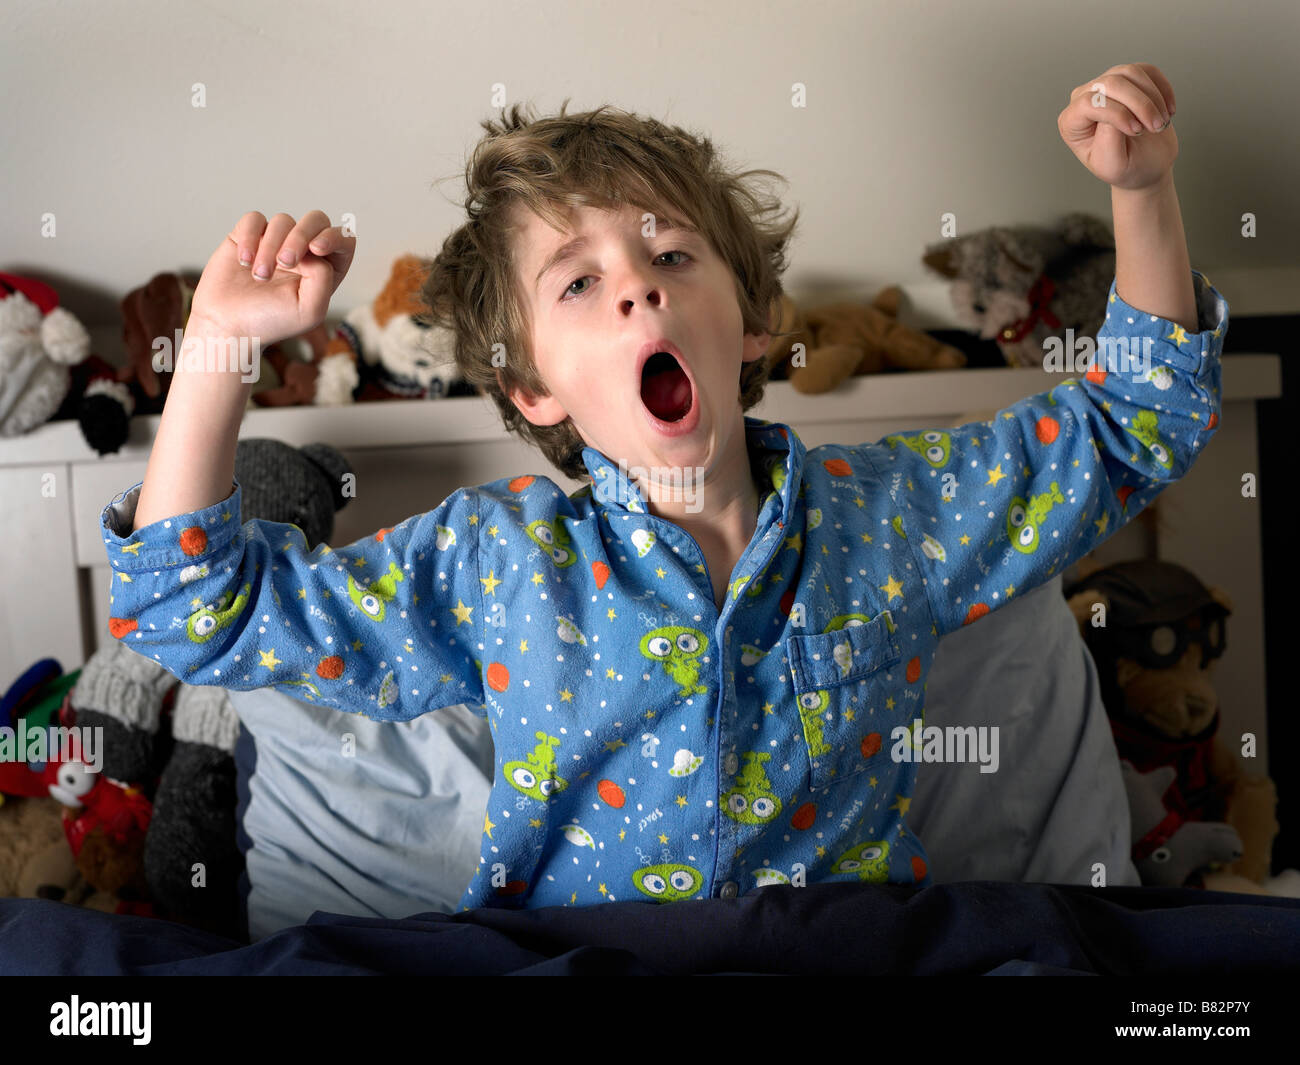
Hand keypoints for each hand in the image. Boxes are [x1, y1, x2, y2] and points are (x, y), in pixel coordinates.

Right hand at [188, 211, 356, 344]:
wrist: (229, 324)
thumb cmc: (271, 321)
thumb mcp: (310, 309)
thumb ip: (323, 277)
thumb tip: (312, 249)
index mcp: (325, 269)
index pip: (344, 239)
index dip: (334, 237)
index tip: (316, 249)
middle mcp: (303, 251)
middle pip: (316, 219)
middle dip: (301, 236)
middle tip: (285, 262)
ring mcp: (276, 240)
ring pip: (283, 221)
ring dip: (270, 248)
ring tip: (259, 276)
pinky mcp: (249, 235)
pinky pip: (254, 219)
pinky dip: (249, 238)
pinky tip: (244, 262)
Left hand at [1058, 63, 1177, 190]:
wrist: (1145, 165)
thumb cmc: (1125, 168)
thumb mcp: (1112, 163)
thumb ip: (1108, 138)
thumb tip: (1117, 109)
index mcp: (1072, 122)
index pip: (1089, 103)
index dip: (1116, 113)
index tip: (1137, 131)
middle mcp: (1083, 99)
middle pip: (1111, 83)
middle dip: (1140, 104)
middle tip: (1156, 126)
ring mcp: (1106, 85)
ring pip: (1131, 72)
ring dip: (1152, 97)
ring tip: (1160, 121)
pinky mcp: (1129, 79)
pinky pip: (1147, 70)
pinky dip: (1162, 88)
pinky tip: (1168, 110)